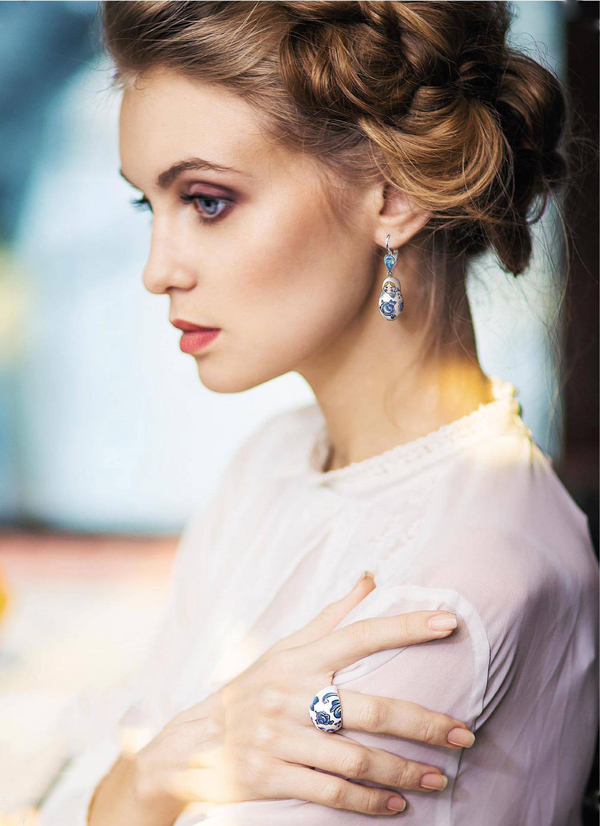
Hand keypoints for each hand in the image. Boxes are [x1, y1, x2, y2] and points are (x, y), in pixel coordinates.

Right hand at [132, 573, 473, 816]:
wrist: (194, 742)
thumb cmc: (253, 687)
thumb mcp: (285, 648)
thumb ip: (332, 616)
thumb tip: (371, 577)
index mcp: (299, 658)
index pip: (359, 634)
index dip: (404, 626)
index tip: (448, 622)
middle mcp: (290, 694)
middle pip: (369, 708)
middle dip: (423, 723)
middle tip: (464, 734)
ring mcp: (279, 737)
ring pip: (355, 757)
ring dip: (403, 770)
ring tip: (440, 777)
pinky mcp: (270, 776)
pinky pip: (329, 791)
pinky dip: (368, 800)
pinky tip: (398, 804)